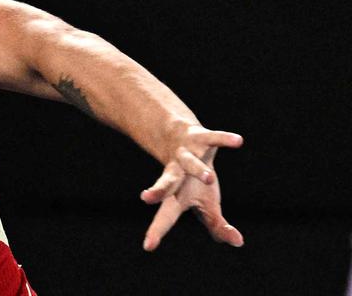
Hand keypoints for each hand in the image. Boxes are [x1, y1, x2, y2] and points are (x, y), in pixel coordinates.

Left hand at [140, 125, 244, 250]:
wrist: (180, 138)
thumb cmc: (193, 181)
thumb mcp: (206, 204)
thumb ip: (217, 225)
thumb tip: (237, 241)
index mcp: (176, 194)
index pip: (166, 216)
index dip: (157, 230)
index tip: (148, 247)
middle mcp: (176, 173)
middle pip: (166, 183)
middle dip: (158, 190)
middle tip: (146, 198)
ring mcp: (186, 154)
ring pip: (189, 162)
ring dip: (198, 170)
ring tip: (210, 178)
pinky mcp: (198, 137)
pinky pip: (212, 137)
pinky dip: (224, 139)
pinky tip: (239, 141)